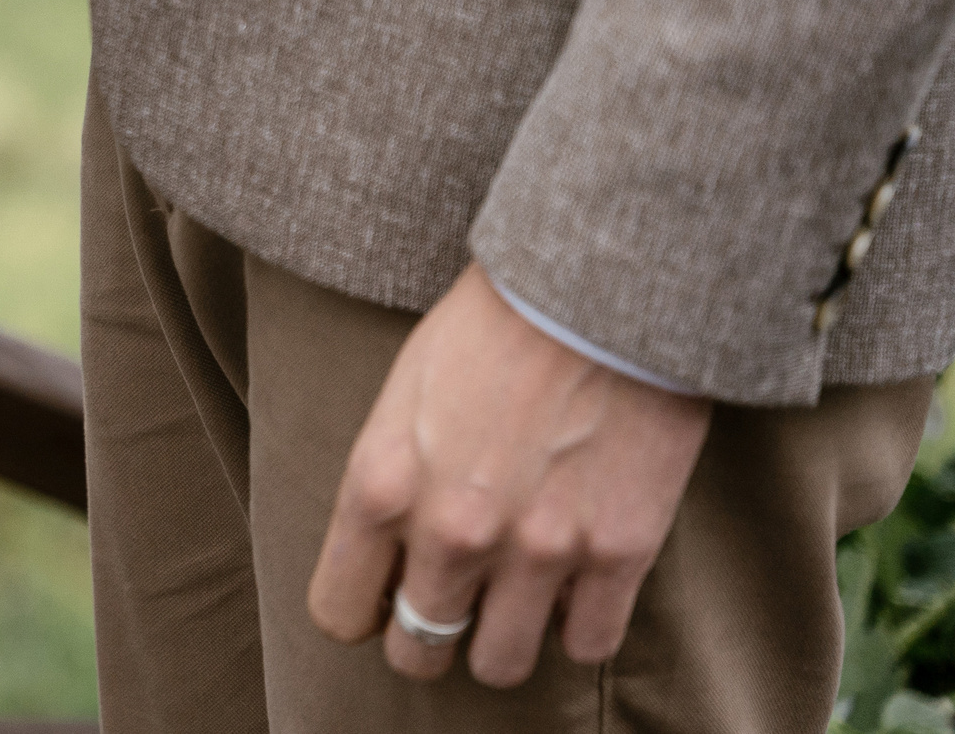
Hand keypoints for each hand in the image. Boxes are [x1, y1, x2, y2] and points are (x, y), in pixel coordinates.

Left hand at [306, 264, 712, 687]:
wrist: (597, 289)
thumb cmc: (490, 325)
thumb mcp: (401, 395)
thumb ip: (388, 482)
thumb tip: (388, 555)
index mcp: (381, 486)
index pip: (337, 611)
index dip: (363, 608)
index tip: (387, 591)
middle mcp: (450, 532)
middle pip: (416, 651)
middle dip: (430, 633)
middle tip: (455, 602)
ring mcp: (537, 550)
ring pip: (500, 666)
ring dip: (505, 639)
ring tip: (517, 599)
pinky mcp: (618, 553)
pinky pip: (589, 646)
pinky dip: (582, 625)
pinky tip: (578, 585)